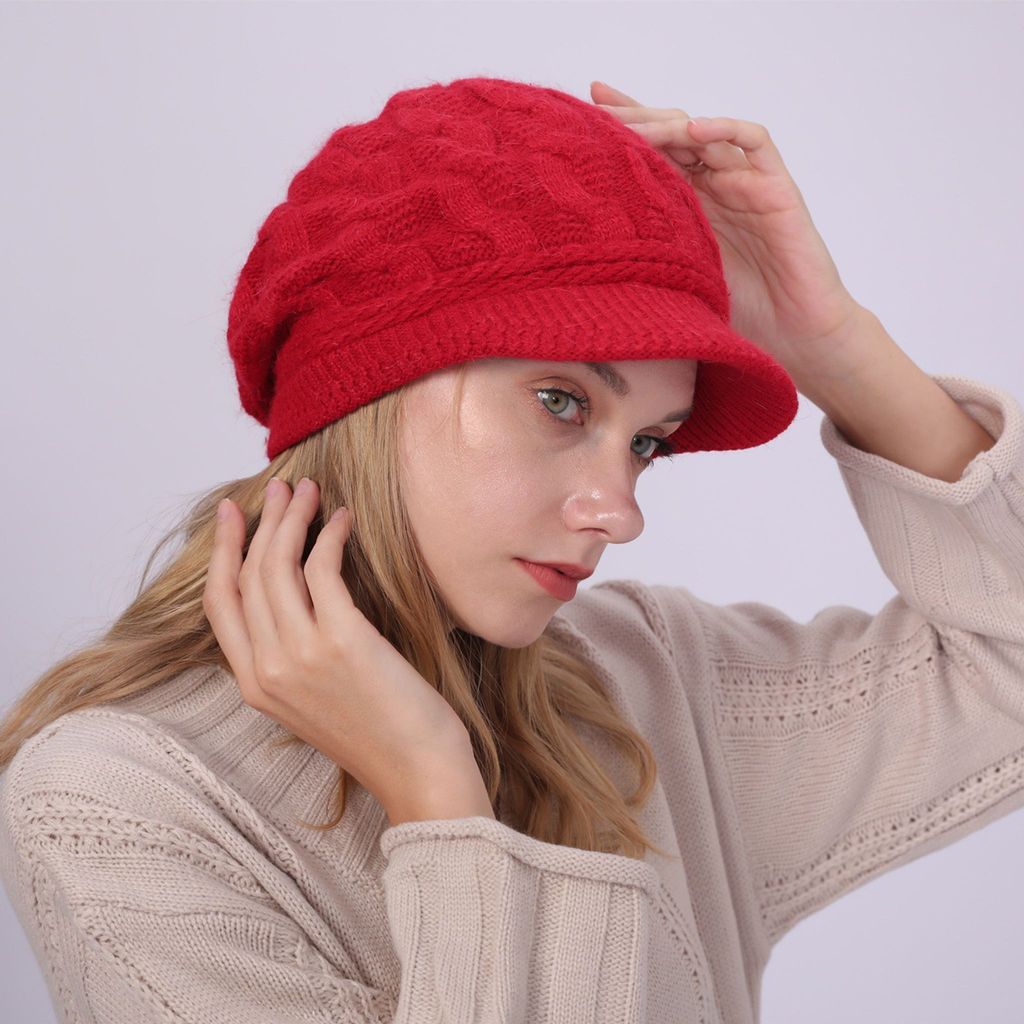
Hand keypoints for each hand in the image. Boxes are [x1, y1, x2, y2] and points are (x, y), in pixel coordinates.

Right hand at [202, 477, 477, 817]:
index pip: (219, 603)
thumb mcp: (314, 702)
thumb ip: (292, 659)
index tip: (232, 516)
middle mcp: (268, 668)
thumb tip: (298, 601)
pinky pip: (322, 568)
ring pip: (277, 564)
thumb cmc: (380, 734)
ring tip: (312, 492)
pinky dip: (330, 535)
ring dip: (293, 518)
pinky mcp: (341, 639)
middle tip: (281, 489)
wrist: (419, 772)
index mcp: (254, 685)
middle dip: (260, 522)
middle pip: (247, 574)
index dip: (221, 552)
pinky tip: (344, 519)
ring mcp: (300, 654)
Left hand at [589, 80, 866, 378]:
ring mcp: (745, 183)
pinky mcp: (777, 189)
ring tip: (637, 127)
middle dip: (635, 120)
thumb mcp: (672, 284)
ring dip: (669, 125)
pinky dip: (727, 130)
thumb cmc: (734, 318)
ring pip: (705, 134)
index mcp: (686, 206)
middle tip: (598, 113)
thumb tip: (574, 258)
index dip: (620, 130)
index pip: (650, 155)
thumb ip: (640, 261)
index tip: (578, 115)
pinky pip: (755, 144)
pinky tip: (695, 131)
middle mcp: (713, 187)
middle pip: (671, 135)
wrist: (790, 339)